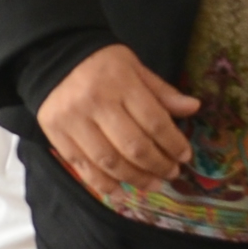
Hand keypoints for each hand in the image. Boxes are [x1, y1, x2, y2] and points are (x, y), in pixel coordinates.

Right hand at [40, 43, 199, 190]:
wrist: (54, 56)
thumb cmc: (101, 63)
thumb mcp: (134, 67)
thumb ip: (161, 91)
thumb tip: (193, 108)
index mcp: (120, 82)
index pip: (153, 121)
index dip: (173, 143)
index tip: (185, 156)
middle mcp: (95, 102)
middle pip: (133, 146)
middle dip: (157, 165)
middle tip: (172, 173)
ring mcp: (73, 121)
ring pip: (109, 162)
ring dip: (135, 179)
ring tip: (152, 184)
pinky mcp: (55, 134)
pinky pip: (82, 168)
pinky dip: (104, 185)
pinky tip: (121, 192)